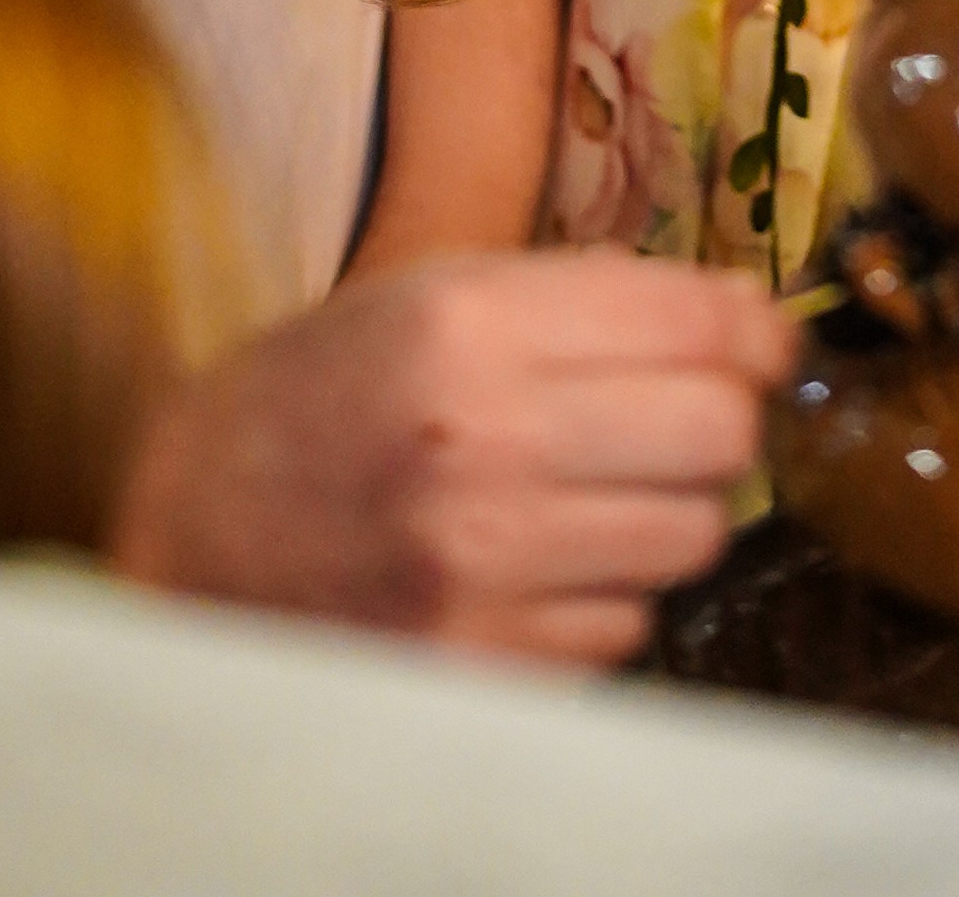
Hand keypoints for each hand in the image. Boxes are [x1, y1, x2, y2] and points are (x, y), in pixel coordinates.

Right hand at [110, 247, 797, 664]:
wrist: (193, 530)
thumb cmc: (331, 390)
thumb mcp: (437, 292)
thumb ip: (590, 295)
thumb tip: (744, 317)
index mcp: (471, 327)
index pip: (699, 326)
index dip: (759, 332)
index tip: (766, 342)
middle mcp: (483, 447)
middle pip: (718, 436)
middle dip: (724, 421)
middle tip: (689, 417)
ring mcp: (479, 572)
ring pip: (689, 540)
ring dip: (671, 513)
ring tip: (606, 491)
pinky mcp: (478, 667)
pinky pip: (625, 629)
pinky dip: (609, 596)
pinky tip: (548, 563)